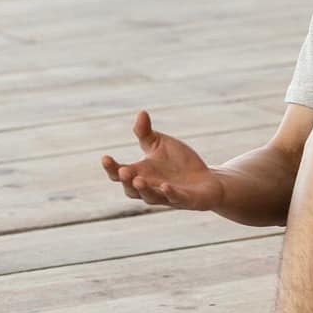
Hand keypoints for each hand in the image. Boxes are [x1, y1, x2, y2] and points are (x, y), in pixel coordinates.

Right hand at [101, 111, 224, 210]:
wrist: (206, 179)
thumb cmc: (178, 163)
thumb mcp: (160, 144)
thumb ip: (146, 133)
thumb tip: (141, 113)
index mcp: (140, 174)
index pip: (119, 174)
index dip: (111, 168)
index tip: (105, 157)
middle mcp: (150, 188)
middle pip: (130, 190)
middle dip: (126, 181)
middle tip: (123, 171)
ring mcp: (166, 196)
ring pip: (150, 197)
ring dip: (143, 190)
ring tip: (138, 180)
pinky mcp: (184, 200)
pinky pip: (175, 199)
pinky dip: (170, 193)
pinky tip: (166, 186)